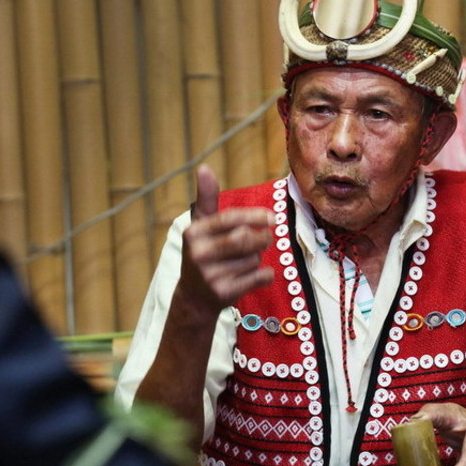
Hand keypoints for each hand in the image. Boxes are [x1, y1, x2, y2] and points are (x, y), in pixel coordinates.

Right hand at [176, 165, 274, 317]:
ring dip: (258, 259)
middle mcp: (199, 254)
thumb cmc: (204, 253)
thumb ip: (206, 198)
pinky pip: (259, 277)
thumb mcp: (201, 227)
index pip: (229, 219)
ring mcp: (210, 275)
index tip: (272, 217)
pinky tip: (253, 277)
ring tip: (245, 262)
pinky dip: (264, 275)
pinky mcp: (224, 294)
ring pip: (254, 259)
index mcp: (193, 233)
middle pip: (245, 238)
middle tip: (265, 239)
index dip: (253, 216)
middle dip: (261, 238)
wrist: (195, 298)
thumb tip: (204, 167)